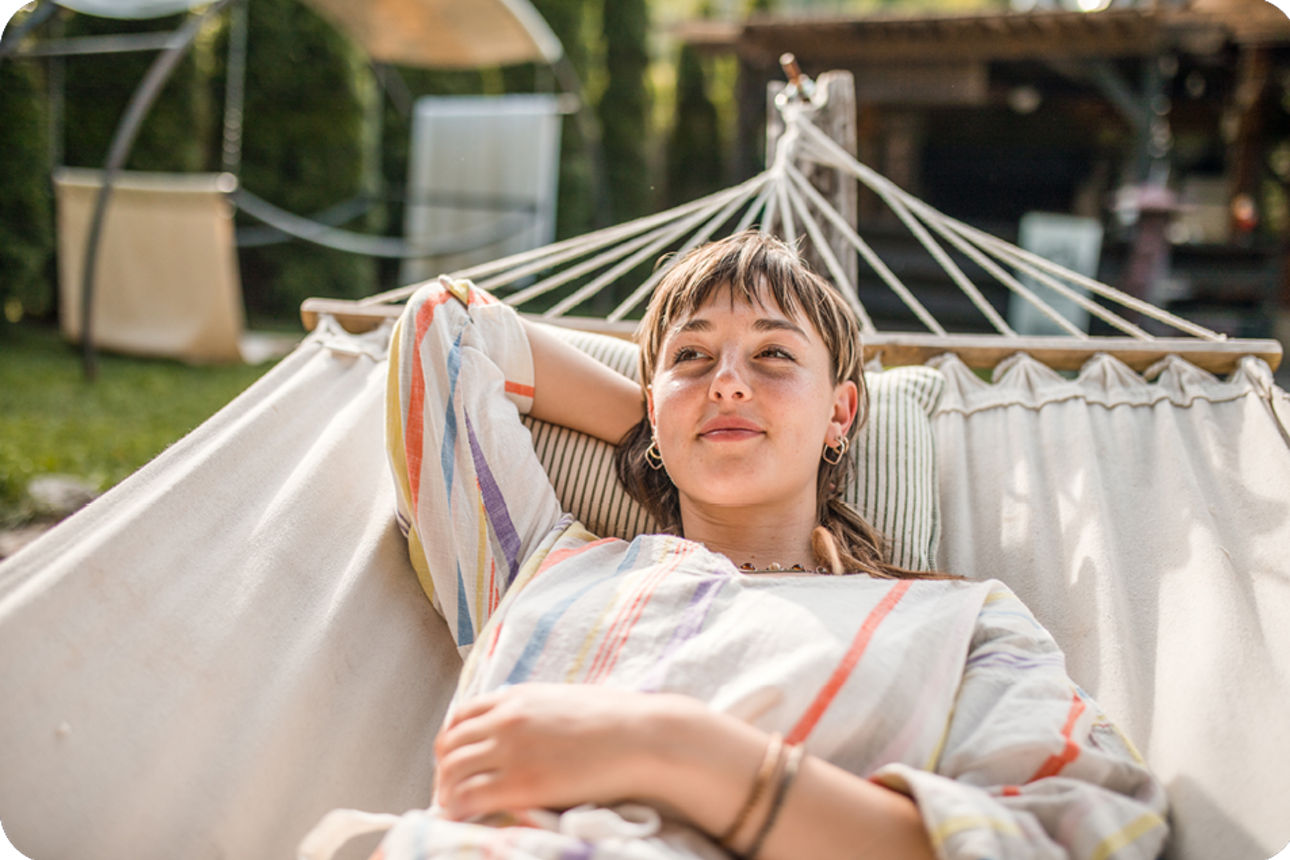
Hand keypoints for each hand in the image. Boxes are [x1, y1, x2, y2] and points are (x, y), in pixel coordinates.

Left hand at [433, 683, 670, 819]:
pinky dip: (456, 808)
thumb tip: (526, 729)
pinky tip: (461, 817)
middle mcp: (506, 720)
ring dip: (446, 791)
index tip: (455, 761)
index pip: (461, 716)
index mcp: (517, 697)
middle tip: (449, 791)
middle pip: (449, 744)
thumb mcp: (565, 701)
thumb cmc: (616, 720)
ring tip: (454, 808)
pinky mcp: (520, 783)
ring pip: (452, 771)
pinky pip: (468, 797)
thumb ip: (536, 711)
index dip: (452, 742)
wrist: (641, 736)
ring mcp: (511, 750)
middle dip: (443, 770)